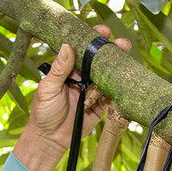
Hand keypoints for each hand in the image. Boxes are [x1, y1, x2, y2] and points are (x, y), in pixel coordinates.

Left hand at [13, 26, 132, 170]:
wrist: (50, 139)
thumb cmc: (44, 112)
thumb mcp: (47, 89)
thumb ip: (59, 69)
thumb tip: (67, 46)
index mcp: (69, 69)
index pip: (83, 50)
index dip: (93, 39)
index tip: (103, 31)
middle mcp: (83, 77)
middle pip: (100, 61)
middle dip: (113, 51)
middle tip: (122, 44)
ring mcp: (93, 91)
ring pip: (109, 76)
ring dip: (119, 68)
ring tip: (127, 59)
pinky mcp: (101, 106)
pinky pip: (112, 96)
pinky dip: (119, 90)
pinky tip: (126, 81)